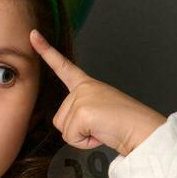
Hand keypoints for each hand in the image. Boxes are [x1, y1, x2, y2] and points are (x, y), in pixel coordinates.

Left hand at [30, 29, 166, 156]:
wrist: (143, 130)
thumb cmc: (125, 124)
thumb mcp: (99, 112)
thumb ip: (81, 112)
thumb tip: (71, 127)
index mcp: (87, 85)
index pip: (63, 66)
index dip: (47, 51)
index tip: (33, 35)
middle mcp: (82, 88)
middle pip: (59, 119)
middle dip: (78, 130)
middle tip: (102, 126)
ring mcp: (81, 98)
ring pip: (63, 129)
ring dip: (81, 136)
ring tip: (102, 128)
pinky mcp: (82, 112)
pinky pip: (71, 137)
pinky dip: (85, 142)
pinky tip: (101, 133)